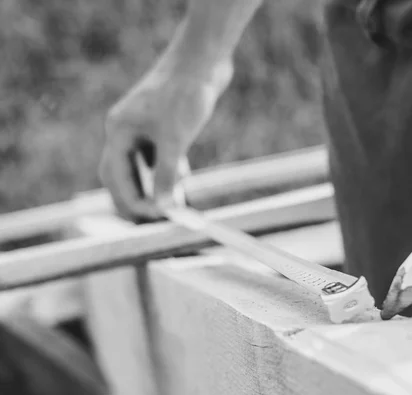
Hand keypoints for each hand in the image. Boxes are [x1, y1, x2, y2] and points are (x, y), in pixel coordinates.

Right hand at [99, 62, 232, 221]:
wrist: (204, 61)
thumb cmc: (185, 94)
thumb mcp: (176, 139)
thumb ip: (167, 176)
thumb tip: (163, 210)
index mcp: (119, 131)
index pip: (115, 176)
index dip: (131, 202)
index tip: (151, 221)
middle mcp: (126, 130)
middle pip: (122, 175)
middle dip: (137, 200)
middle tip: (154, 223)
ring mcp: (144, 128)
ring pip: (142, 168)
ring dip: (154, 188)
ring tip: (171, 207)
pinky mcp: (163, 126)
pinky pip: (159, 157)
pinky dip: (168, 172)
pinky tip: (183, 181)